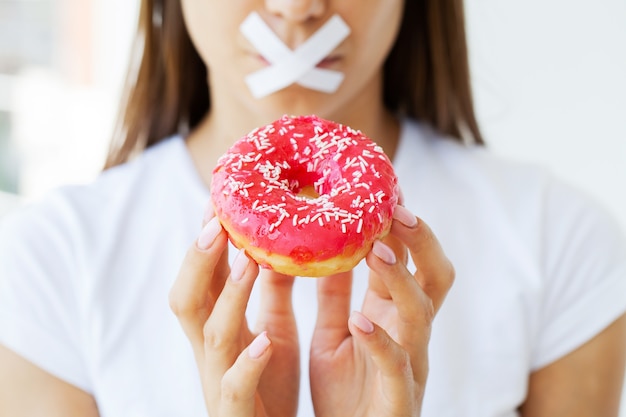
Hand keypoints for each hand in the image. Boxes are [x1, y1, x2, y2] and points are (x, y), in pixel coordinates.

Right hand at [169, 207, 299, 416]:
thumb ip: (273, 292)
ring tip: (250, 259)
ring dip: (230, 295)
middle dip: (199, 258)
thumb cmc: (269, 385)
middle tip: (218, 219)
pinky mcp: (237, 411)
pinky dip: (247, 362)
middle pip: (188, 298)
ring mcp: (219, 379)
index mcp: (220, 327)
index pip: (204, 276)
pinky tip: (265, 340)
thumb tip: (279, 246)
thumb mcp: (274, 330)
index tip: (219, 198)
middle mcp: (211, 350)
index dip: (207, 240)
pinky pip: (235, 386)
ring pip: (212, 334)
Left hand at [310, 205, 453, 416]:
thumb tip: (327, 249)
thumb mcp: (334, 334)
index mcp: (393, 316)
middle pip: (435, 277)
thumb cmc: (345, 392)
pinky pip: (398, 366)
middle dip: (421, 240)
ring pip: (421, 314)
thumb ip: (334, 295)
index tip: (382, 190)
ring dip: (401, 280)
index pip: (409, 260)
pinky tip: (359, 322)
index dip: (402, 226)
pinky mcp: (399, 398)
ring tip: (376, 250)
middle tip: (394, 209)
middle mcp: (410, 333)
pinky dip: (381, 342)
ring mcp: (411, 364)